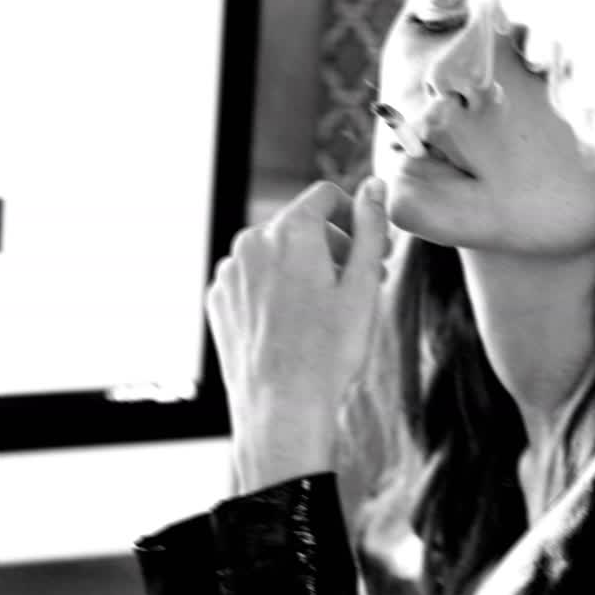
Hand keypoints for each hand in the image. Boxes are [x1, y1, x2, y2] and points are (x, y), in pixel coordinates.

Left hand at [206, 178, 389, 493]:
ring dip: (302, 271)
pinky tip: (293, 327)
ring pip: (274, 255)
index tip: (368, 248)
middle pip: (299, 227)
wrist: (282, 407)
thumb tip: (374, 187)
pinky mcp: (219, 300)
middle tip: (358, 286)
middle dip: (331, 249)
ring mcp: (230, 271)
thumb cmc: (328, 353)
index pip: (325, 197)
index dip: (353, 218)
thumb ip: (371, 229)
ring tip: (324, 313)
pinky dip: (275, 292)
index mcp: (291, 231)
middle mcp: (253, 241)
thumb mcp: (363, 287)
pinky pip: (252, 282)